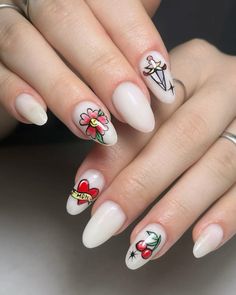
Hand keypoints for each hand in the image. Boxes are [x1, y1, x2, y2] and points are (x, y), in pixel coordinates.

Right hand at [0, 0, 174, 145]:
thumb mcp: (104, 25)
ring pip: (23, 44)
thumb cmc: (76, 41)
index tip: (161, 87)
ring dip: (65, 90)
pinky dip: (16, 93)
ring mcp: (4, 20)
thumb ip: (128, 25)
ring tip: (98, 128)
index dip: (137, 41)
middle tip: (136, 114)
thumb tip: (163, 60)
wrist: (34, 48)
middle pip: (65, 18)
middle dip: (105, 69)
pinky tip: (40, 117)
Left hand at [66, 39, 235, 268]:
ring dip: (177, 210)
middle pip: (184, 136)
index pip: (148, 108)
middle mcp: (227, 85)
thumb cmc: (189, 103)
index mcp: (193, 64)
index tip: (84, 190)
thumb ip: (128, 131)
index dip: (115, 152)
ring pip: (219, 166)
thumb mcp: (160, 102)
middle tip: (104, 224)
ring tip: (141, 246)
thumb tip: (90, 184)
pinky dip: (225, 217)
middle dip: (141, 185)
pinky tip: (197, 243)